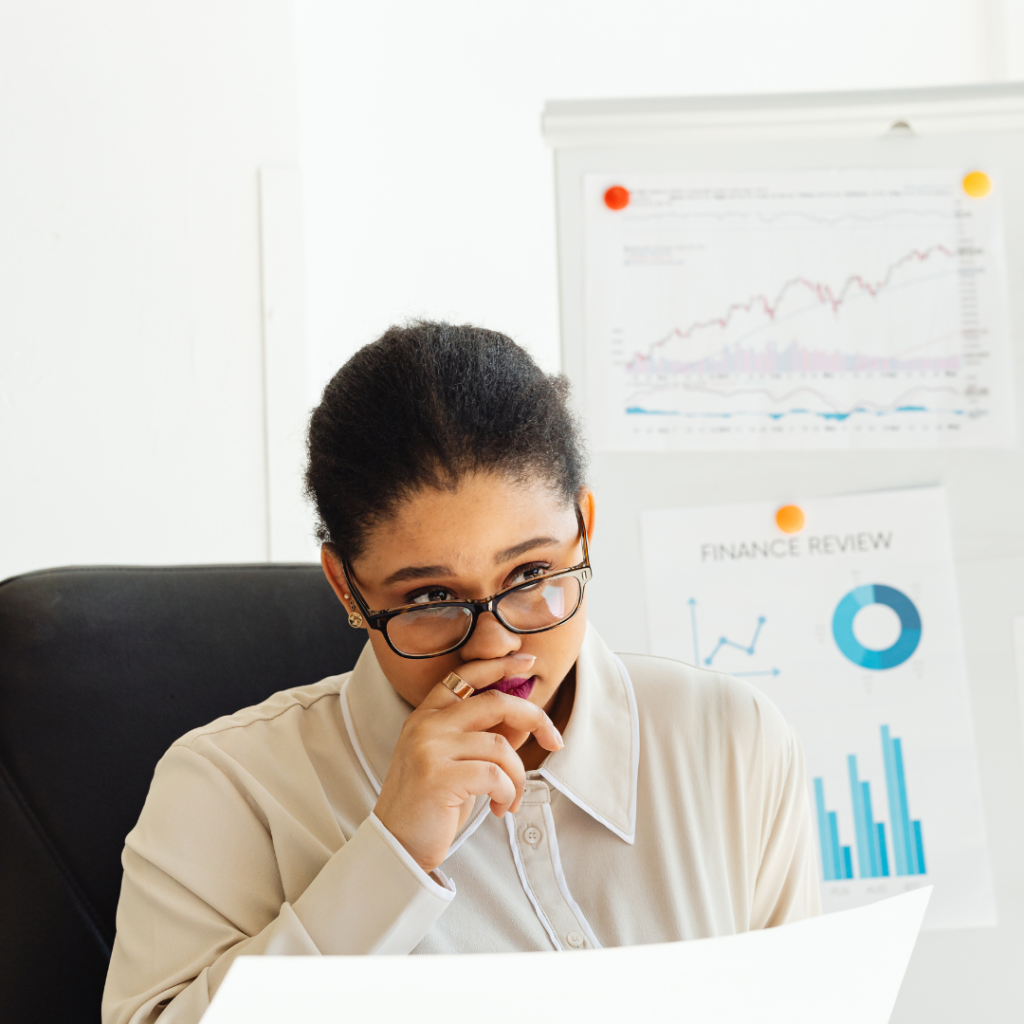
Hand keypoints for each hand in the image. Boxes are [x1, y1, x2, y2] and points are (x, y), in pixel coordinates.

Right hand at [372, 653, 563, 872]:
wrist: (398, 846)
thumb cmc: (432, 805)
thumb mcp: (457, 761)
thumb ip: (484, 735)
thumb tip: (526, 719)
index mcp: (427, 714)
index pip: (467, 675)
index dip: (501, 665)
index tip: (528, 663)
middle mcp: (426, 724)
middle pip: (496, 702)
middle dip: (534, 719)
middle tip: (555, 741)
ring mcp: (429, 747)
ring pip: (501, 745)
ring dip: (518, 777)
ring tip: (510, 799)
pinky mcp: (438, 776)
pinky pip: (495, 775)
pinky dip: (508, 793)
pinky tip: (501, 809)